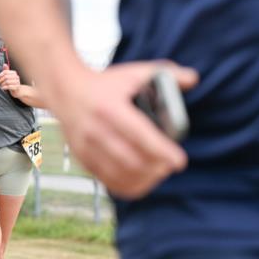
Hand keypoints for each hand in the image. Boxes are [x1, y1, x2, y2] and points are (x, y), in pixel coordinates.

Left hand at [0, 66, 21, 94]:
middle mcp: (16, 76)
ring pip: (7, 82)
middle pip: (6, 77)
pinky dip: (4, 87)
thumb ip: (6, 71)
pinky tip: (2, 88)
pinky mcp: (17, 87)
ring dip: (2, 84)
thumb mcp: (8, 76)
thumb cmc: (12, 83)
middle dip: (0, 80)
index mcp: (14, 73)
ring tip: (0, 86)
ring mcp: (17, 82)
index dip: (0, 75)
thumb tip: (4, 64)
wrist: (17, 90)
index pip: (5, 72)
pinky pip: (9, 86)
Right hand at [52, 61, 198, 198]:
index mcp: (110, 109)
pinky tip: (140, 181)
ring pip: (119, 175)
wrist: (65, 90)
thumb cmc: (104, 84)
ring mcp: (86, 147)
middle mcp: (95, 130)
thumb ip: (166, 74)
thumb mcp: (133, 73)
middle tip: (169, 167)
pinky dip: (126, 185)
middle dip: (156, 169)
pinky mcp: (82, 158)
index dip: (162, 152)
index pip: (140, 135)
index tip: (179, 162)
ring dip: (143, 180)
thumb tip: (193, 79)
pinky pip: (106, 181)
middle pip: (131, 161)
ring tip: (157, 174)